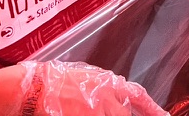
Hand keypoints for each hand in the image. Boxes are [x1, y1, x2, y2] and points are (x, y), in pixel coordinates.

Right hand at [19, 61, 168, 115]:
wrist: (36, 86)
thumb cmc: (57, 79)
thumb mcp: (88, 77)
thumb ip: (105, 88)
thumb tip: (116, 96)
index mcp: (110, 83)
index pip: (138, 96)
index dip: (152, 108)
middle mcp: (106, 97)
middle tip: (109, 113)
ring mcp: (95, 111)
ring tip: (87, 110)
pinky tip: (79, 114)